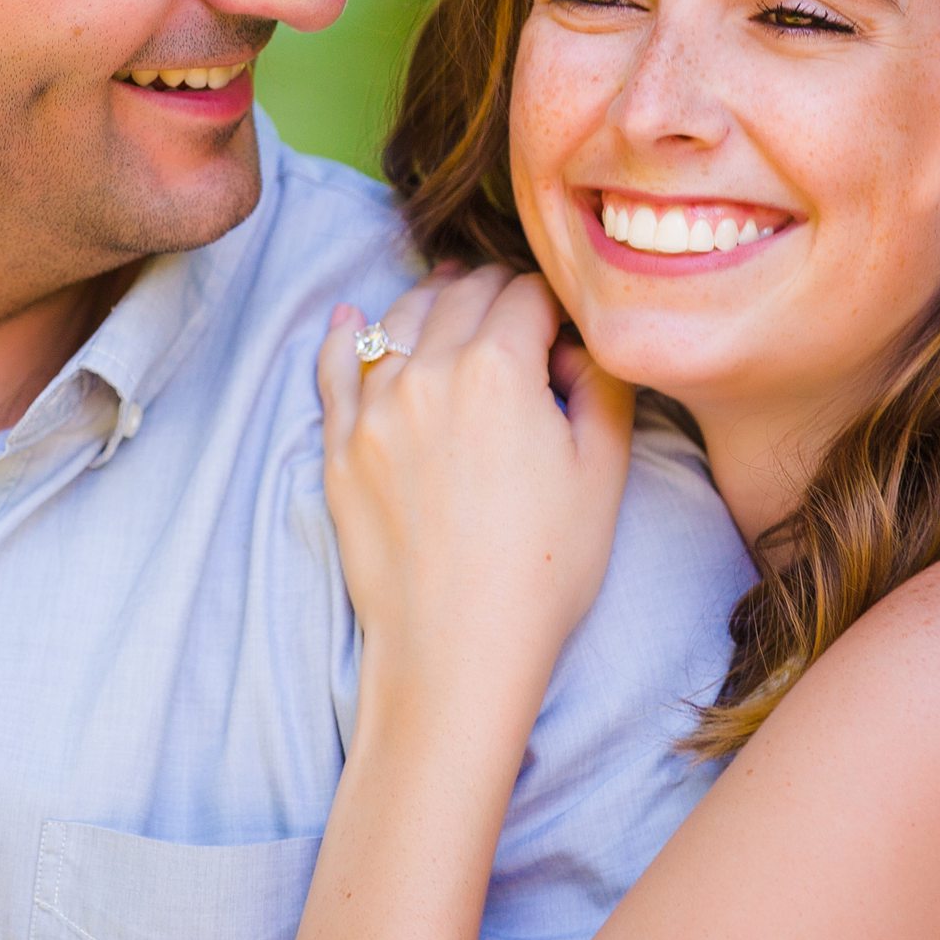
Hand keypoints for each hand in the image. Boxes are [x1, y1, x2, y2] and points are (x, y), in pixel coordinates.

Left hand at [316, 266, 636, 733]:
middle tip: (514, 306)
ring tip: (448, 295)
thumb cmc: (543, 570)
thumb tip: (579, 345)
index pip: (527, 294)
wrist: (457, 648)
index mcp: (499, 369)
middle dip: (494, 292)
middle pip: (462, 296)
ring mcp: (374, 409)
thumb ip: (600, 385)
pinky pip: (336, 369)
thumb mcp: (604, 473)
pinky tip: (352, 319)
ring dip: (431, 302)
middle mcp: (427, 372)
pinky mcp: (340, 447)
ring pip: (400, 320)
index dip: (554, 304)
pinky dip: (347, 337)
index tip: (563, 325)